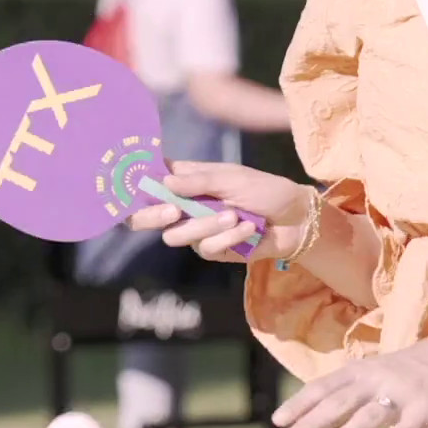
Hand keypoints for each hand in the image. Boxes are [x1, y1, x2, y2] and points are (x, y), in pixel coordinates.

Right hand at [127, 161, 314, 261]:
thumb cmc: (264, 189)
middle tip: (171, 212)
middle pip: (146, 216)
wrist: (296, 219)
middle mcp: (184, 205)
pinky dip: (227, 237)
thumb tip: (164, 182)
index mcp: (186, 181)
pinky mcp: (213, 250)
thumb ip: (198, 181)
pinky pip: (204, 248)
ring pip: (174, 236)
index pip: (149, 182)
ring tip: (232, 215)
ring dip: (204, 226)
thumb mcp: (232, 178)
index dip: (134, 185)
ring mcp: (196, 229)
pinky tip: (247, 229)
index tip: (131, 187)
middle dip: (152, 216)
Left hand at [273, 322, 427, 427]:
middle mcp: (377, 378)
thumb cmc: (416, 366)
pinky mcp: (425, 410)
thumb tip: (322, 411)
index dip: (299, 403)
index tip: (277, 420)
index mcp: (362, 369)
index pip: (323, 386)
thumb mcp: (379, 370)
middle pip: (337, 402)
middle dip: (310, 422)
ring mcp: (401, 393)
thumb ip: (355, 388)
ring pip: (366, 416)